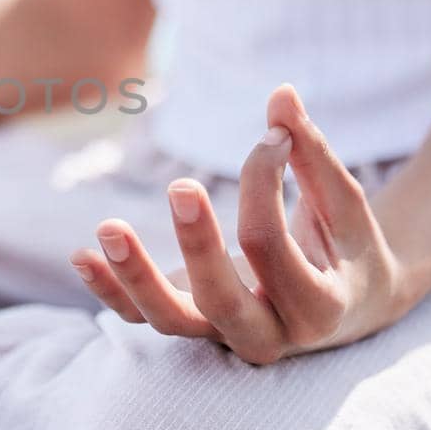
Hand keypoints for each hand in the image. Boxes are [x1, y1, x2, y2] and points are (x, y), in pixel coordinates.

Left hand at [72, 85, 404, 363]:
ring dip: (133, 277)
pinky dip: (109, 292)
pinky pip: (141, 318)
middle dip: (197, 246)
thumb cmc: (348, 246)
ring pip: (169, 320)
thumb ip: (312, 153)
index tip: (271, 137)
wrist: (350, 305)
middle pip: (221, 302)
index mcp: (320, 308)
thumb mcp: (343, 204)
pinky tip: (80, 255)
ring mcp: (222, 335)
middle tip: (180, 185)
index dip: (263, 181)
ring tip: (107, 227)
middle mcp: (269, 336)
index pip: (271, 244)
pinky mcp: (191, 323)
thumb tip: (282, 93)